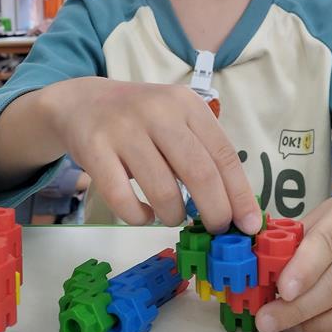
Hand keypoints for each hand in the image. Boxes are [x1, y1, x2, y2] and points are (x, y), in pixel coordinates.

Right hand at [44, 77, 260, 233]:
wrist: (83, 103)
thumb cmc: (141, 121)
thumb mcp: (175, 120)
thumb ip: (202, 154)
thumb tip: (235, 207)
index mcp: (186, 104)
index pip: (224, 154)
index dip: (240, 194)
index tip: (248, 224)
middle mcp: (159, 112)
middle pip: (200, 174)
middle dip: (215, 211)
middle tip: (216, 229)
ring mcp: (125, 129)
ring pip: (163, 191)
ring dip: (175, 215)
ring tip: (174, 216)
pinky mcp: (95, 149)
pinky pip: (123, 199)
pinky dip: (138, 216)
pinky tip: (143, 214)